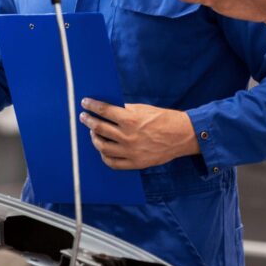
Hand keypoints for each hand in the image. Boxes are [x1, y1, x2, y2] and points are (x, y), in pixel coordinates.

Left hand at [78, 98, 197, 169]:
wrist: (182, 135)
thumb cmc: (163, 119)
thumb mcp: (143, 109)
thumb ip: (125, 110)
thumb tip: (107, 109)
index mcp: (131, 119)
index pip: (104, 110)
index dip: (92, 105)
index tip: (85, 102)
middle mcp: (128, 136)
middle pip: (99, 128)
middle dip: (88, 121)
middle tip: (83, 117)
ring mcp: (131, 151)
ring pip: (102, 146)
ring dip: (94, 138)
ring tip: (93, 132)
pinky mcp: (135, 163)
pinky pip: (113, 162)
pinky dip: (104, 156)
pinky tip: (102, 149)